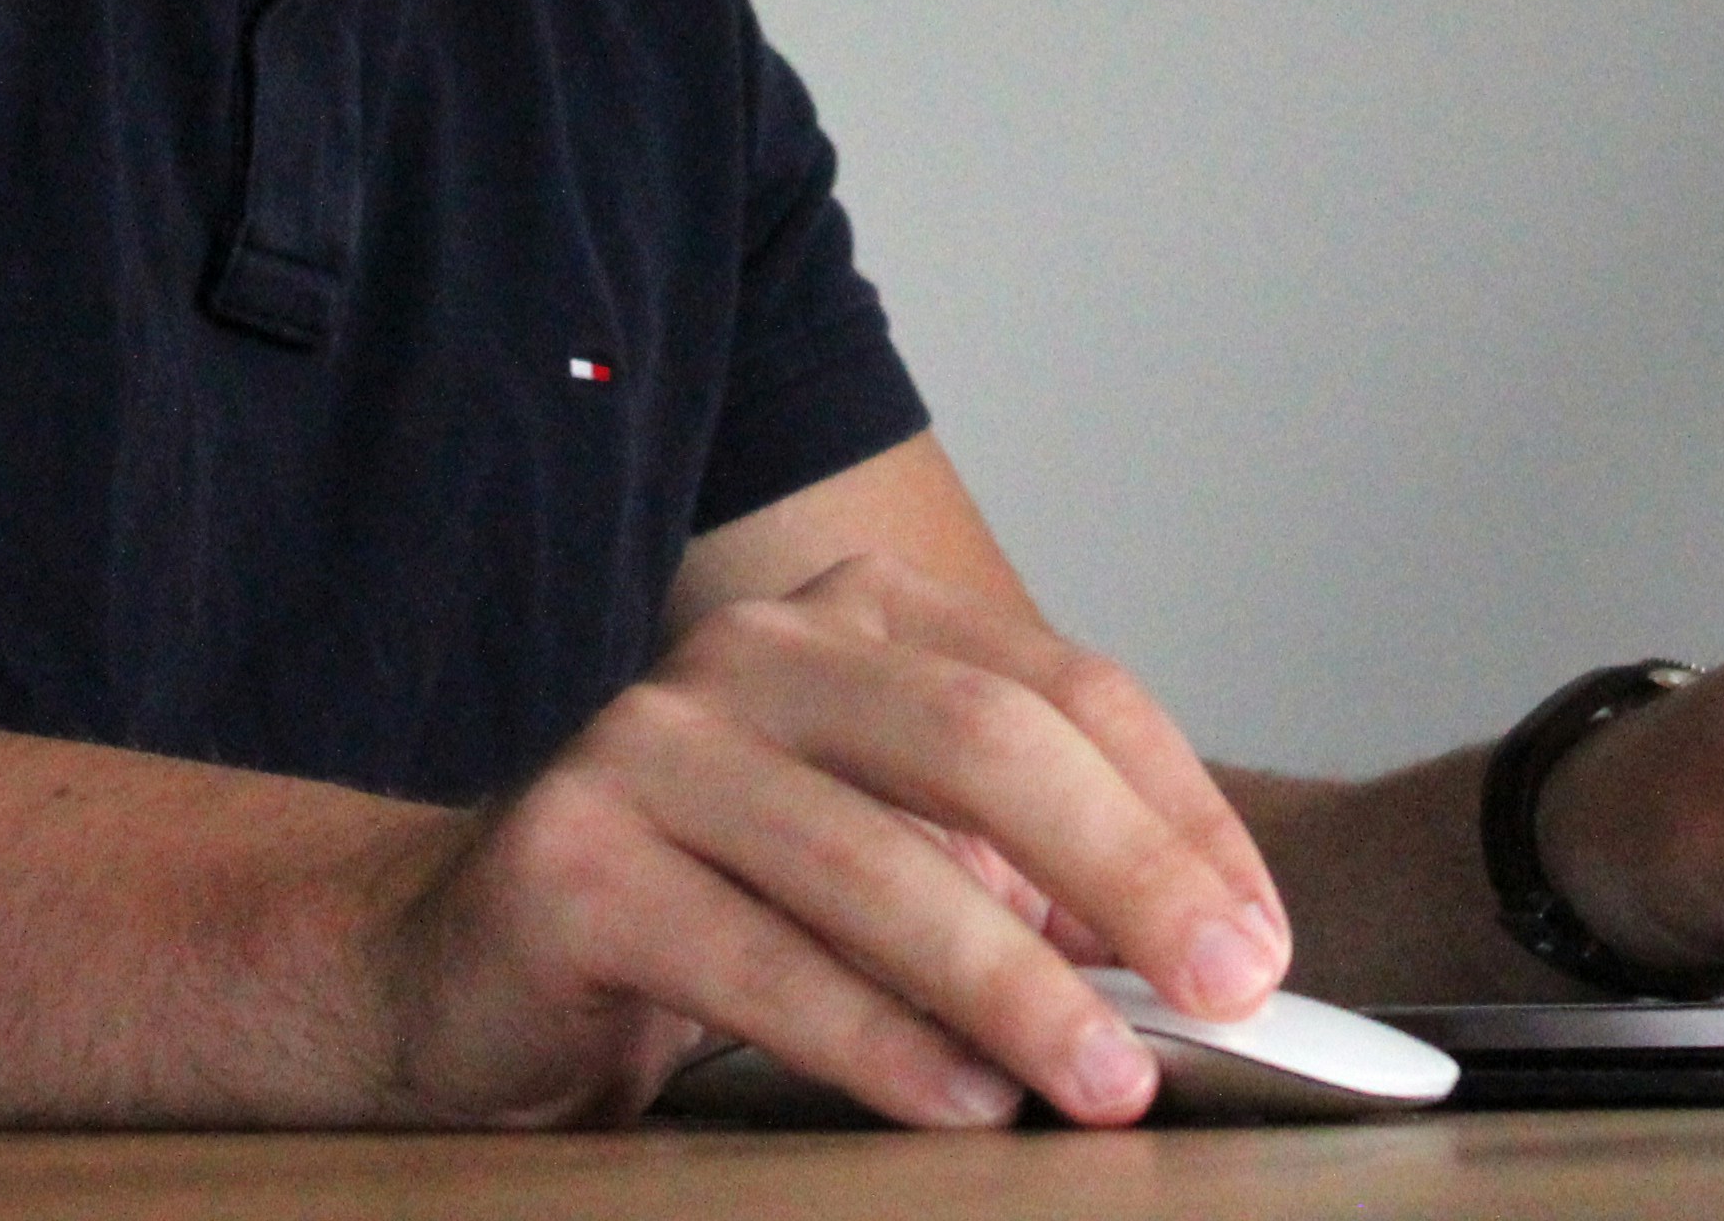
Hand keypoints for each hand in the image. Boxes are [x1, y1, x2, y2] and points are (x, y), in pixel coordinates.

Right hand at [355, 554, 1290, 1129]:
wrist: (460, 961)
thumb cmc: (713, 909)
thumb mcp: (887, 860)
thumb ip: (1016, 874)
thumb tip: (1199, 951)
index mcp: (854, 618)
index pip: (1063, 688)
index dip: (1182, 814)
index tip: (1263, 941)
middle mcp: (751, 650)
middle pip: (987, 743)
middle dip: (1131, 877)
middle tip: (1229, 994)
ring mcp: (649, 742)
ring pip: (881, 860)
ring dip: (1019, 986)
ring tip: (1109, 1079)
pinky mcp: (571, 859)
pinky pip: (761, 959)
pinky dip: (880, 1044)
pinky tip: (962, 1104)